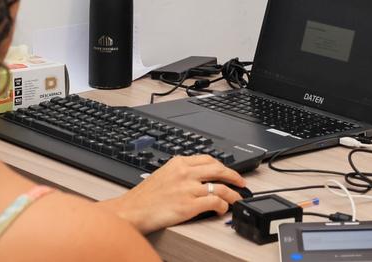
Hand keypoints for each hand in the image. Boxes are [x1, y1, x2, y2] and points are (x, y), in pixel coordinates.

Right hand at [98, 155, 245, 232]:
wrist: (130, 211)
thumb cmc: (143, 197)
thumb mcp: (162, 175)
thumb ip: (180, 172)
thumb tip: (198, 177)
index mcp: (178, 163)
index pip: (208, 159)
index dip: (223, 166)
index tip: (228, 171)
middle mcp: (185, 173)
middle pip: (218, 169)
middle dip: (234, 176)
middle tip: (241, 182)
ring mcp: (188, 189)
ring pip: (220, 187)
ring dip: (233, 194)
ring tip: (237, 199)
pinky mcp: (189, 206)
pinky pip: (214, 203)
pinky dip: (223, 206)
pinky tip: (223, 209)